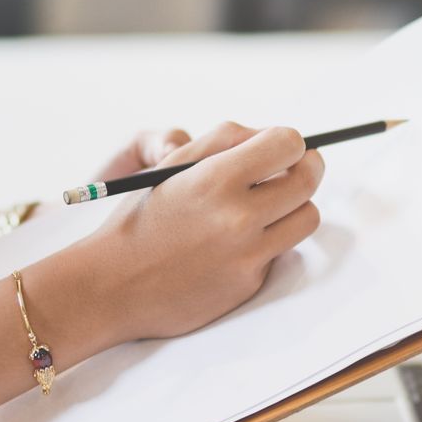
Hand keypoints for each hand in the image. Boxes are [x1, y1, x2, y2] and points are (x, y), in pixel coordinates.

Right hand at [34, 122, 324, 350]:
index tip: (282, 147)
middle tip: (296, 167)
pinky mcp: (248, 283)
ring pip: (306, 217)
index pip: (289, 144)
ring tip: (269, 204)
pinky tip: (235, 242)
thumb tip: (275, 136)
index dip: (291, 141)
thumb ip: (227, 139)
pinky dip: (266, 241)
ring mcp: (247, 255)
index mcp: (216, 179)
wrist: (112, 285)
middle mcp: (238, 218)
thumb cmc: (142, 217)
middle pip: (309, 179)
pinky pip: (279, 251)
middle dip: (306, 166)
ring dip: (294, 206)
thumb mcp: (172, 165)